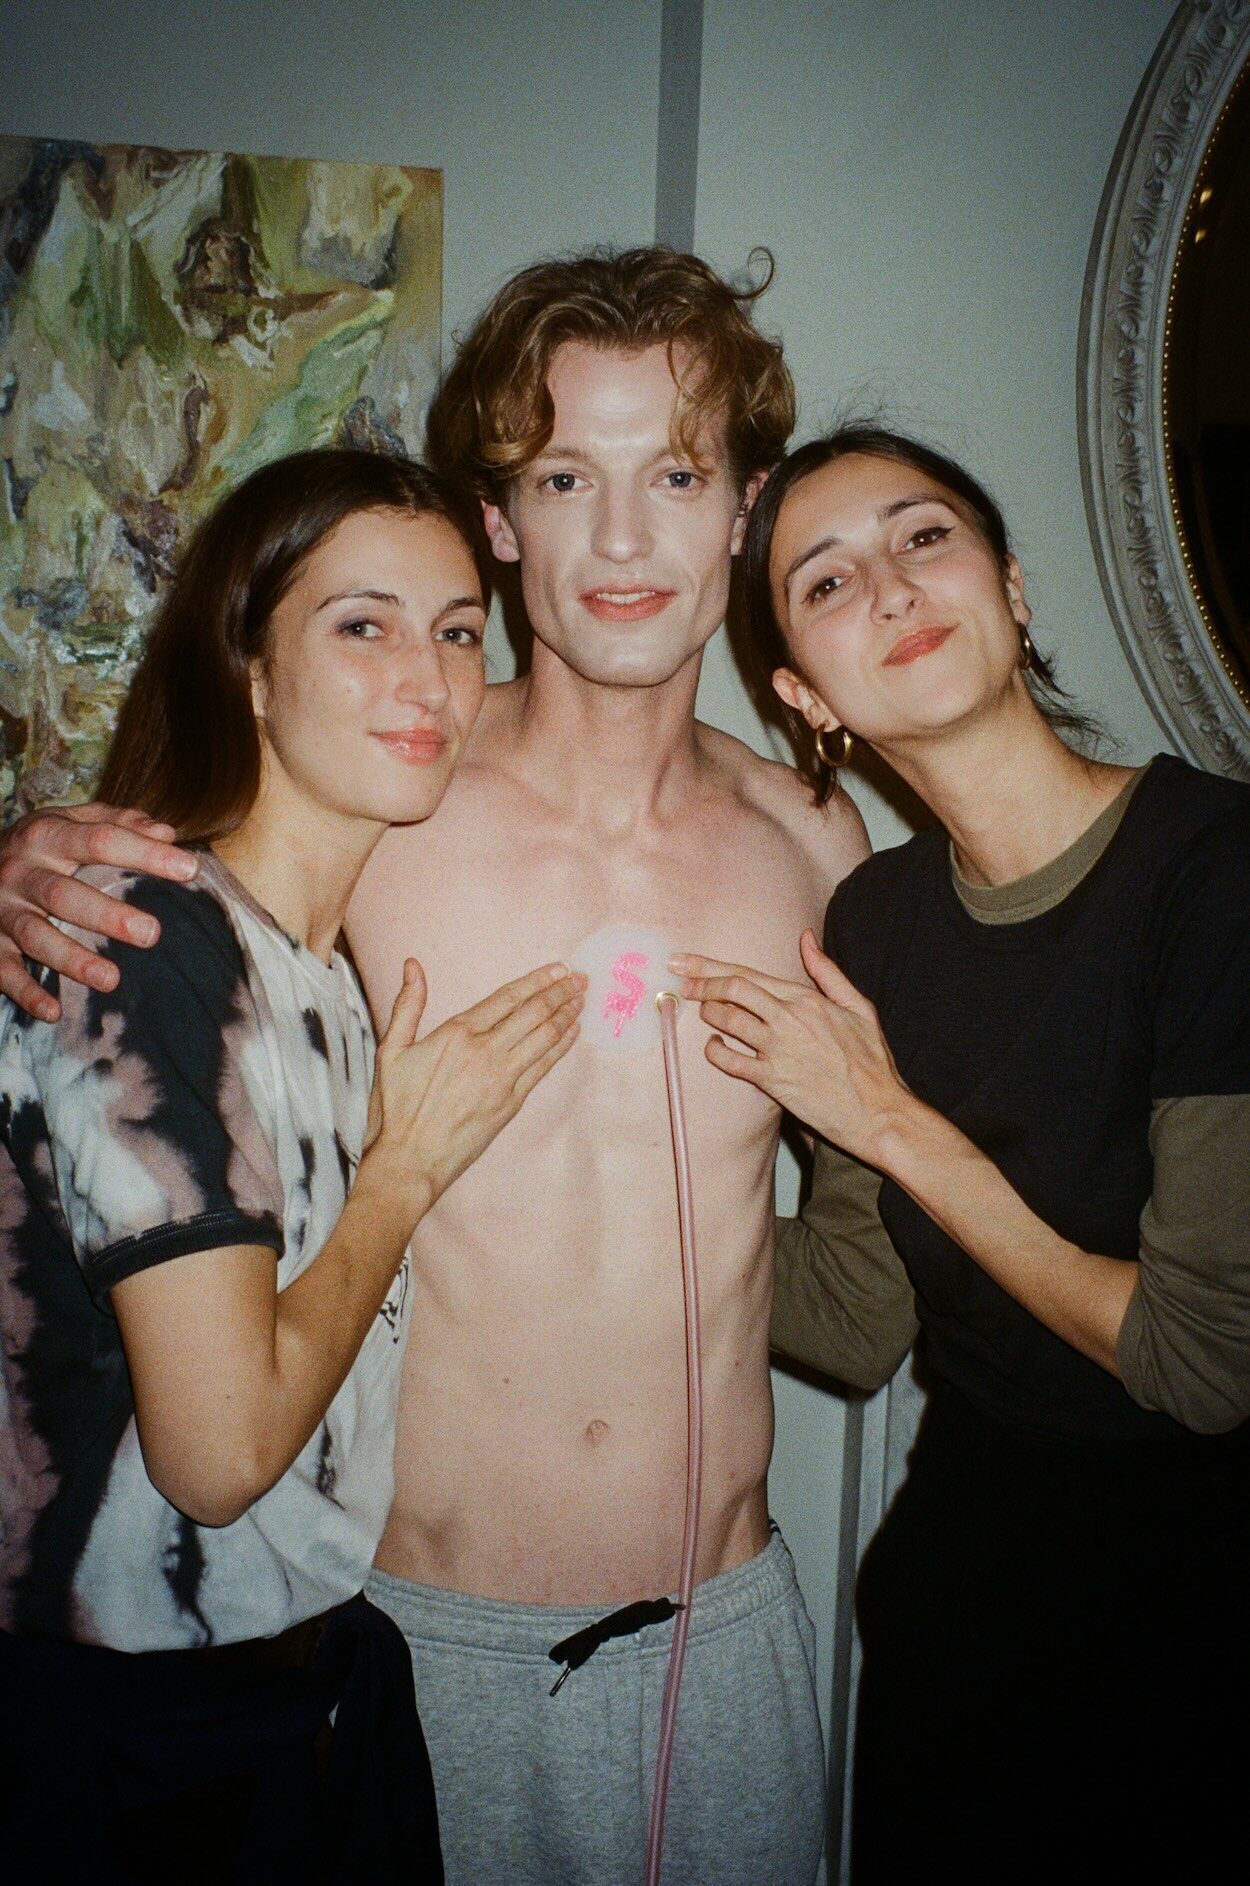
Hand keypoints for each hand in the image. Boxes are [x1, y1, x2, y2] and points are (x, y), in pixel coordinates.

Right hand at [0, 804, 198, 1020]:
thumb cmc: (38, 844)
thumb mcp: (69, 821)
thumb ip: (116, 823)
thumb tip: (167, 834)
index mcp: (47, 836)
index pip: (100, 840)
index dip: (145, 853)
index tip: (189, 870)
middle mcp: (22, 872)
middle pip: (63, 895)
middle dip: (106, 916)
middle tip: (151, 933)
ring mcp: (2, 910)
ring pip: (35, 935)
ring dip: (72, 960)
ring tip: (111, 979)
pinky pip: (5, 970)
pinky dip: (26, 992)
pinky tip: (53, 1012)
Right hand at [362, 957, 585, 1218]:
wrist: (408, 1161)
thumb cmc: (394, 1111)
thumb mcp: (390, 1051)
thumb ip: (407, 1005)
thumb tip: (412, 965)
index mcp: (456, 1034)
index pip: (507, 997)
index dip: (537, 980)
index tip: (558, 968)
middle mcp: (484, 1052)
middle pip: (533, 1013)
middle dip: (560, 992)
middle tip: (581, 979)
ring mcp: (501, 1078)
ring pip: (544, 1037)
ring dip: (567, 1015)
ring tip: (581, 1000)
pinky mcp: (511, 1103)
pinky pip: (543, 1067)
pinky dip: (561, 1047)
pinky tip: (572, 1034)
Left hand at [672, 929, 913, 1166]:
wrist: (877, 1110)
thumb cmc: (870, 1060)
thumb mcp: (858, 1006)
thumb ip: (828, 972)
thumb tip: (807, 939)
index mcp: (806, 999)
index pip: (748, 974)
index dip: (710, 966)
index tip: (685, 961)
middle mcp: (789, 1019)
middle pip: (732, 990)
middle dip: (699, 983)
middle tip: (680, 982)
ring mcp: (779, 1049)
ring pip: (728, 1020)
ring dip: (708, 1013)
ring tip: (702, 1012)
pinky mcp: (773, 1080)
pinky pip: (730, 1061)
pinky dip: (714, 1051)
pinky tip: (713, 1046)